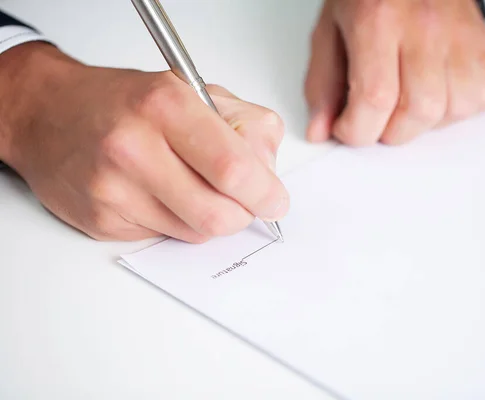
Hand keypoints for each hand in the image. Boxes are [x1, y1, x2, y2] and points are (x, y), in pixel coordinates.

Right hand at [0, 43, 288, 242]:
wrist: (50, 113)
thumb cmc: (126, 102)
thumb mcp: (195, 91)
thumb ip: (246, 126)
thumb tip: (268, 174)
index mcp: (165, 106)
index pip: (233, 168)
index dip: (264, 193)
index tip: (275, 200)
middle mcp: (134, 149)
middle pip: (218, 215)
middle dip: (243, 214)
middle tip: (243, 202)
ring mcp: (114, 190)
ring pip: (195, 233)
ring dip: (209, 217)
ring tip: (192, 186)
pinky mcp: (102, 222)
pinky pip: (165, 238)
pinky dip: (176, 222)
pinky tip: (159, 194)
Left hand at [305, 0, 484, 145]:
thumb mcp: (330, 30)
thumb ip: (322, 84)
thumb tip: (320, 130)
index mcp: (378, 18)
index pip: (375, 97)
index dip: (358, 130)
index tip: (347, 130)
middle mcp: (424, 25)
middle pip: (417, 111)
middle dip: (389, 132)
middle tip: (375, 119)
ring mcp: (460, 34)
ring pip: (451, 110)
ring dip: (422, 124)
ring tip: (404, 103)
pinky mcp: (483, 45)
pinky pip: (479, 99)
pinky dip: (455, 111)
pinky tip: (433, 94)